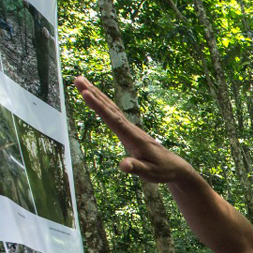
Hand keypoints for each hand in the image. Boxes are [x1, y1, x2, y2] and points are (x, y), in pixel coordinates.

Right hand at [74, 76, 197, 183]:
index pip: (113, 120)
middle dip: (93, 93)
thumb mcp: (149, 173)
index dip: (99, 107)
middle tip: (78, 79)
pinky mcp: (129, 129)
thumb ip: (136, 168)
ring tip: (81, 81)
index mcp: (134, 138)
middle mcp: (131, 129)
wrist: (174, 166)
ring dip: (96, 94)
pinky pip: (113, 113)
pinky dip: (103, 103)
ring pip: (111, 107)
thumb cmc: (162, 171)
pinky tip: (95, 96)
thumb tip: (123, 166)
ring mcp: (130, 128)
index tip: (85, 93)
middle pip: (110, 108)